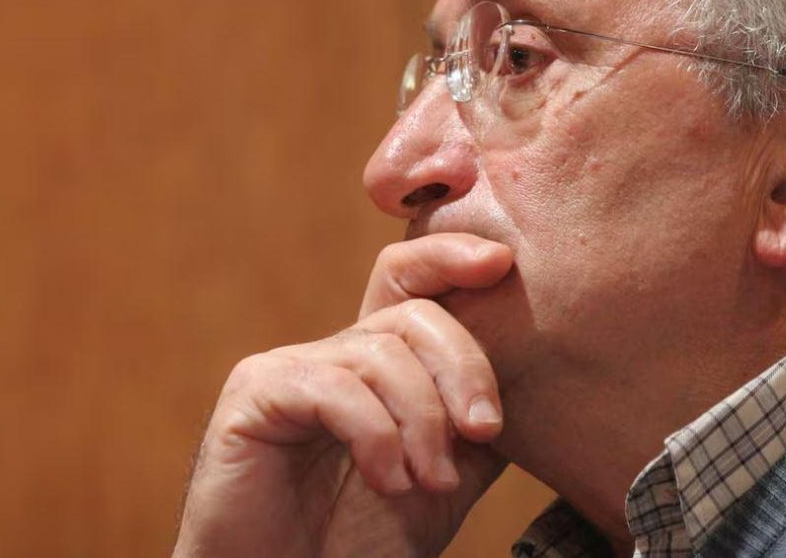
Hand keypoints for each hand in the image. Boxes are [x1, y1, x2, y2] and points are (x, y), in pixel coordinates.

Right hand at [173, 233, 514, 557]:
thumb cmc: (362, 544)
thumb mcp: (446, 478)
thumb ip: (477, 424)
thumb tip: (530, 370)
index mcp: (378, 364)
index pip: (411, 280)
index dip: (451, 256)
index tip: (501, 262)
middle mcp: (335, 354)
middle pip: (411, 312)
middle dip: (463, 363)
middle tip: (486, 428)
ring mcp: (291, 367)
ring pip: (381, 352)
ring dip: (423, 420)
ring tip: (433, 480)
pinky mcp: (255, 393)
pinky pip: (334, 386)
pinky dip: (376, 435)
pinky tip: (390, 480)